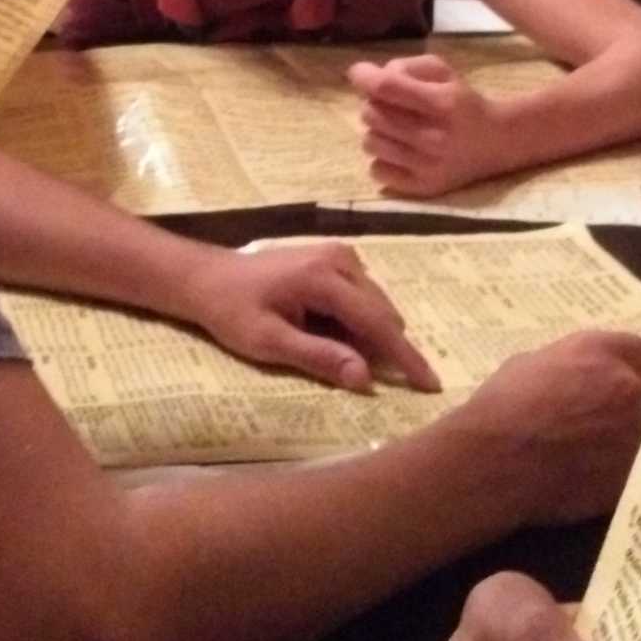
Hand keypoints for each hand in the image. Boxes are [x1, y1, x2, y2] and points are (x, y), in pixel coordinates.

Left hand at [179, 242, 440, 392]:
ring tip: (323, 345)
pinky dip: (356, 322)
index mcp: (324, 277)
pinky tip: (325, 330)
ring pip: (376, 306)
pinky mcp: (338, 259)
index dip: (405, 357)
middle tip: (349, 373)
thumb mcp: (269, 343)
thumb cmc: (232, 312)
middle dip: (380, 349)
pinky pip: (363, 297)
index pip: (377, 322)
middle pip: (382, 314)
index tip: (431, 385)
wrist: (209, 278)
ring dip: (365, 335)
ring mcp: (341, 255)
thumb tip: (365, 379)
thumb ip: (319, 357)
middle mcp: (341, 259)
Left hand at [347, 54, 509, 196]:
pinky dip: (382, 158)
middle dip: (374, 103)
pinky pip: (376, 170)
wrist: (496, 142)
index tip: (359, 73)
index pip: (386, 88)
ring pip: (370, 142)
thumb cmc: (462, 102)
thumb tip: (367, 78)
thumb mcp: (442, 72)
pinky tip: (400, 150)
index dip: (364, 77)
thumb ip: (405, 68)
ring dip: (377, 131)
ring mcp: (427, 166)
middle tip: (389, 104)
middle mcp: (434, 137)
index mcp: (442, 103)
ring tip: (396, 128)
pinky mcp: (423, 188)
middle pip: (372, 114)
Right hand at [447, 330, 640, 527]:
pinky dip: (610, 477)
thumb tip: (573, 377)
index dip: (621, 368)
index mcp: (601, 352)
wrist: (493, 462)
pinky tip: (582, 483)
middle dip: (621, 407)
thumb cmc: (500, 407)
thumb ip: (565, 365)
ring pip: (637, 437)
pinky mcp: (629, 477)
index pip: (635, 351)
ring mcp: (633, 435)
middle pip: (640, 395)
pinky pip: (628, 473)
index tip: (608, 382)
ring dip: (619, 444)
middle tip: (591, 424)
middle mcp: (626, 387)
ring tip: (584, 459)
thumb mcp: (528, 364)